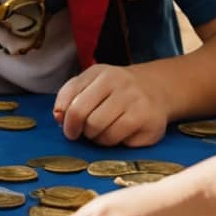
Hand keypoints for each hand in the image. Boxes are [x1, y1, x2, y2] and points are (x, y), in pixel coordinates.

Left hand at [53, 64, 167, 146]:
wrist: (157, 88)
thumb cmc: (116, 89)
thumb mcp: (91, 82)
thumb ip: (69, 95)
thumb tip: (58, 117)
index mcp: (101, 73)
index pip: (72, 101)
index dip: (66, 120)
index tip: (68, 127)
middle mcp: (121, 84)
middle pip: (86, 119)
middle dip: (80, 131)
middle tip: (83, 133)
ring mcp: (137, 102)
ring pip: (102, 133)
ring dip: (98, 138)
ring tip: (104, 131)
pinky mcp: (150, 121)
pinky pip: (121, 142)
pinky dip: (115, 142)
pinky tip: (120, 134)